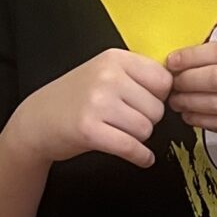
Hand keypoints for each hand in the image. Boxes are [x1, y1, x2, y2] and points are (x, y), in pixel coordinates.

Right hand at [9, 50, 171, 168]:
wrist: (38, 120)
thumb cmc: (76, 98)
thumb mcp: (104, 72)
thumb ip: (137, 76)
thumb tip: (178, 89)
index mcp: (114, 59)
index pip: (163, 80)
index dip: (159, 97)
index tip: (146, 103)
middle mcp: (107, 77)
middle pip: (156, 108)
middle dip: (147, 120)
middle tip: (126, 121)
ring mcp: (97, 103)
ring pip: (146, 129)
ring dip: (139, 137)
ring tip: (119, 132)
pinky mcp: (90, 130)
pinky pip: (131, 147)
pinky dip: (140, 157)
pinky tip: (141, 157)